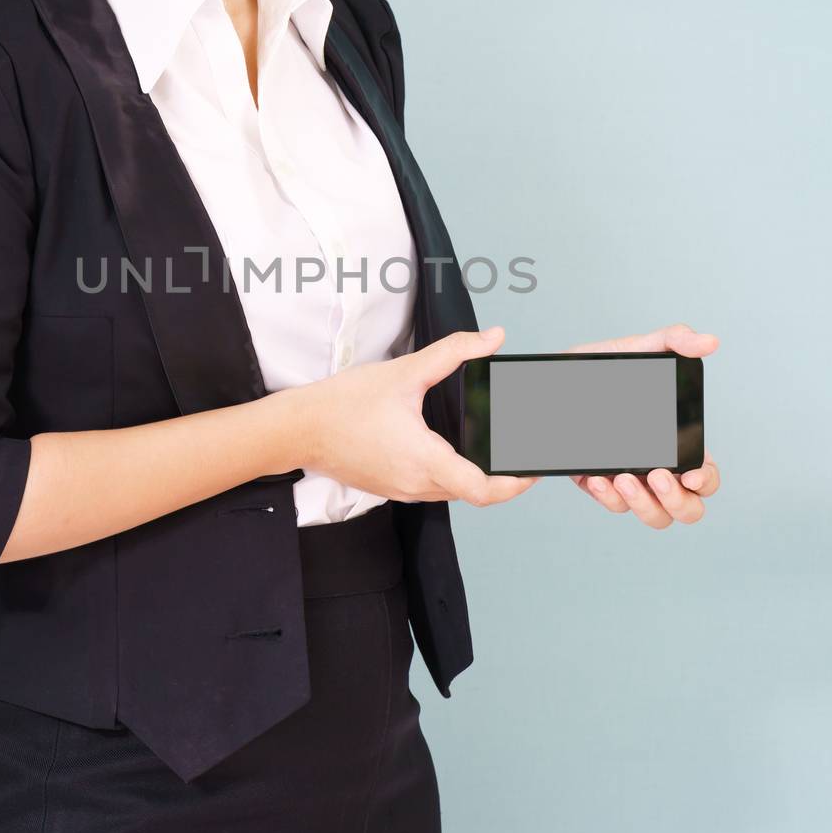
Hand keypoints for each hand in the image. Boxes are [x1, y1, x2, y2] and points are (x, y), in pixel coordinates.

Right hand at [297, 327, 540, 507]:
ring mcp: (402, 490)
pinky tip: (454, 448)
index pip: (484, 491)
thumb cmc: (342, 405)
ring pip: (453, 491)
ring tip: (495, 449)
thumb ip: (453, 353)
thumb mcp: (403, 372)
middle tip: (522, 452)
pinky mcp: (390, 488)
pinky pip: (431, 487)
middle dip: (503, 476)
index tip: (533, 467)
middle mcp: (417, 484)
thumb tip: (491, 339)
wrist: (297, 429)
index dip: (516, 483)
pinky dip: (451, 473)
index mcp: (425, 460)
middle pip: (475, 494)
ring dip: (477, 476)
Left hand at [564, 322, 720, 527]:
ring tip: (622, 477)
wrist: (554, 378)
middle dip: (678, 501)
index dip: (706, 481)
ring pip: (653, 515)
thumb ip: (674, 340)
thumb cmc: (604, 366)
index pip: (706, 475)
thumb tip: (710, 341)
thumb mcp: (638, 348)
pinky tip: (597, 477)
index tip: (690, 473)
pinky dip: (608, 497)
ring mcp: (630, 478)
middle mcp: (658, 466)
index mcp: (677, 440)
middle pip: (687, 508)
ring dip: (642, 503)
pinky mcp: (599, 482)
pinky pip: (613, 505)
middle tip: (657, 475)